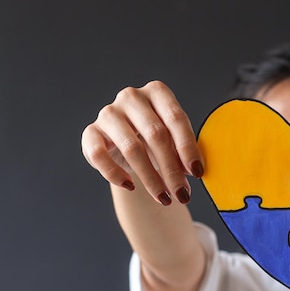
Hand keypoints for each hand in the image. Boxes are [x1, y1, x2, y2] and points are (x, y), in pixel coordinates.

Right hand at [81, 80, 203, 204]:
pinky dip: (115, 174)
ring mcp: (109, 113)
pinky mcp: (91, 132)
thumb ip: (185, 152)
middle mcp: (131, 97)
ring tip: (164, 198)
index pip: (176, 118)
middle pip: (155, 134)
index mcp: (157, 92)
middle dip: (172, 169)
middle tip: (183, 194)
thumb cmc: (159, 141)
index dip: (188, 147)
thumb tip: (194, 170)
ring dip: (150, 178)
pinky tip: (130, 186)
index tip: (198, 173)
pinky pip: (100, 155)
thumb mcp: (176, 142)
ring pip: (132, 148)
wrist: (130, 146)